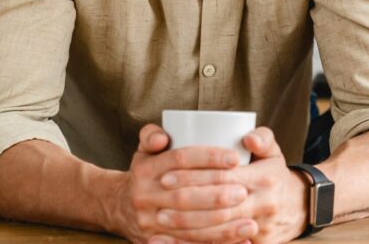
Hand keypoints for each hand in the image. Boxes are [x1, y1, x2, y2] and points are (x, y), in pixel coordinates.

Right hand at [111, 124, 252, 243]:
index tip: (235, 159)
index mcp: (146, 169)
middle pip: (184, 196)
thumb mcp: (144, 149)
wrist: (118, 207)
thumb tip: (163, 137)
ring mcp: (149, 222)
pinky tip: (240, 243)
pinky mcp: (155, 242)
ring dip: (222, 228)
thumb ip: (152, 135)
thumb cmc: (146, 171)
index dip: (208, 158)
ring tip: (251, 224)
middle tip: (244, 192)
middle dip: (216, 196)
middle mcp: (144, 196)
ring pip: (188, 226)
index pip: (181, 159)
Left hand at [153, 127, 307, 243]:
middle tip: (159, 200)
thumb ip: (263, 138)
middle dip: (184, 203)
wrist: (299, 207)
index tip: (166, 175)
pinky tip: (173, 243)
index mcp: (265, 177)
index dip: (193, 177)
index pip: (223, 177)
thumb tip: (248, 137)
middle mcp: (264, 203)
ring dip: (186, 227)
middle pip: (217, 206)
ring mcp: (261, 226)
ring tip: (160, 219)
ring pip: (217, 230)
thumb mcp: (273, 153)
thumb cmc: (275, 176)